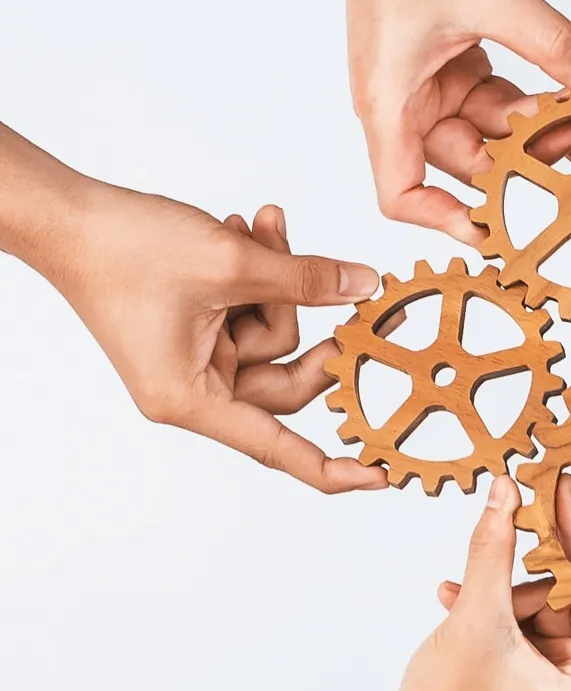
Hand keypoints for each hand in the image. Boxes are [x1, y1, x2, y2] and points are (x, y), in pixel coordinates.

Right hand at [41, 172, 382, 492]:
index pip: (278, 446)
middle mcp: (194, 389)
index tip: (380, 475)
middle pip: (287, 376)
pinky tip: (245, 230)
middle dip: (301, 315)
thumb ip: (305, 280)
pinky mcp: (198, 331)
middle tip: (336, 276)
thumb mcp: (231, 261)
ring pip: (274, 336)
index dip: (332, 466)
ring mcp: (197, 360)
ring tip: (258, 226)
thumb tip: (364, 287)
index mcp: (192, 398)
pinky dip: (256, 275)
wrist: (69, 216)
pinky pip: (251, 313)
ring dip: (275, 279)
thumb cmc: (125, 249)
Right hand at [290, 0, 570, 243]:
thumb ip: (553, 44)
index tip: (495, 230)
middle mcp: (403, 103)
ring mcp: (426, 86)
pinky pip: (493, 102)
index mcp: (391, 99)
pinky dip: (529, 104)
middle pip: (461, 165)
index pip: (401, 191)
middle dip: (519, 168)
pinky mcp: (448, 67)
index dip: (444, 221)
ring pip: (486, 134)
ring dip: (533, 134)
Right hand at [361, 472, 570, 690]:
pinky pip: (536, 618)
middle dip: (561, 566)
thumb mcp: (473, 621)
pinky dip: (503, 606)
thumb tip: (507, 493)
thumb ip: (493, 552)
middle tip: (558, 494)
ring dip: (512, 593)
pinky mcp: (543, 669)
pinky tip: (455, 597)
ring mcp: (567, 677)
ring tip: (462, 595)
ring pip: (559, 606)